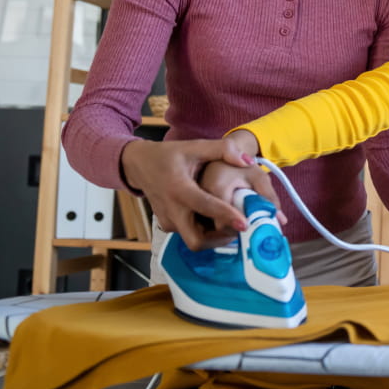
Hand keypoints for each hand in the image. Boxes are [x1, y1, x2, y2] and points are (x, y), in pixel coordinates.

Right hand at [120, 134, 275, 250]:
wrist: (140, 165)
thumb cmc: (170, 155)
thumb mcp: (195, 146)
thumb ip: (223, 150)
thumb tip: (248, 161)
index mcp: (179, 188)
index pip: (205, 206)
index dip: (226, 216)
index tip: (245, 224)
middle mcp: (171, 210)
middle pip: (196, 240)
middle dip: (220, 239)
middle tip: (242, 230)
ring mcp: (167, 221)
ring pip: (194, 241)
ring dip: (215, 238)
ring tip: (234, 226)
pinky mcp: (167, 226)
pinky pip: (189, 236)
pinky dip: (205, 234)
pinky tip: (218, 221)